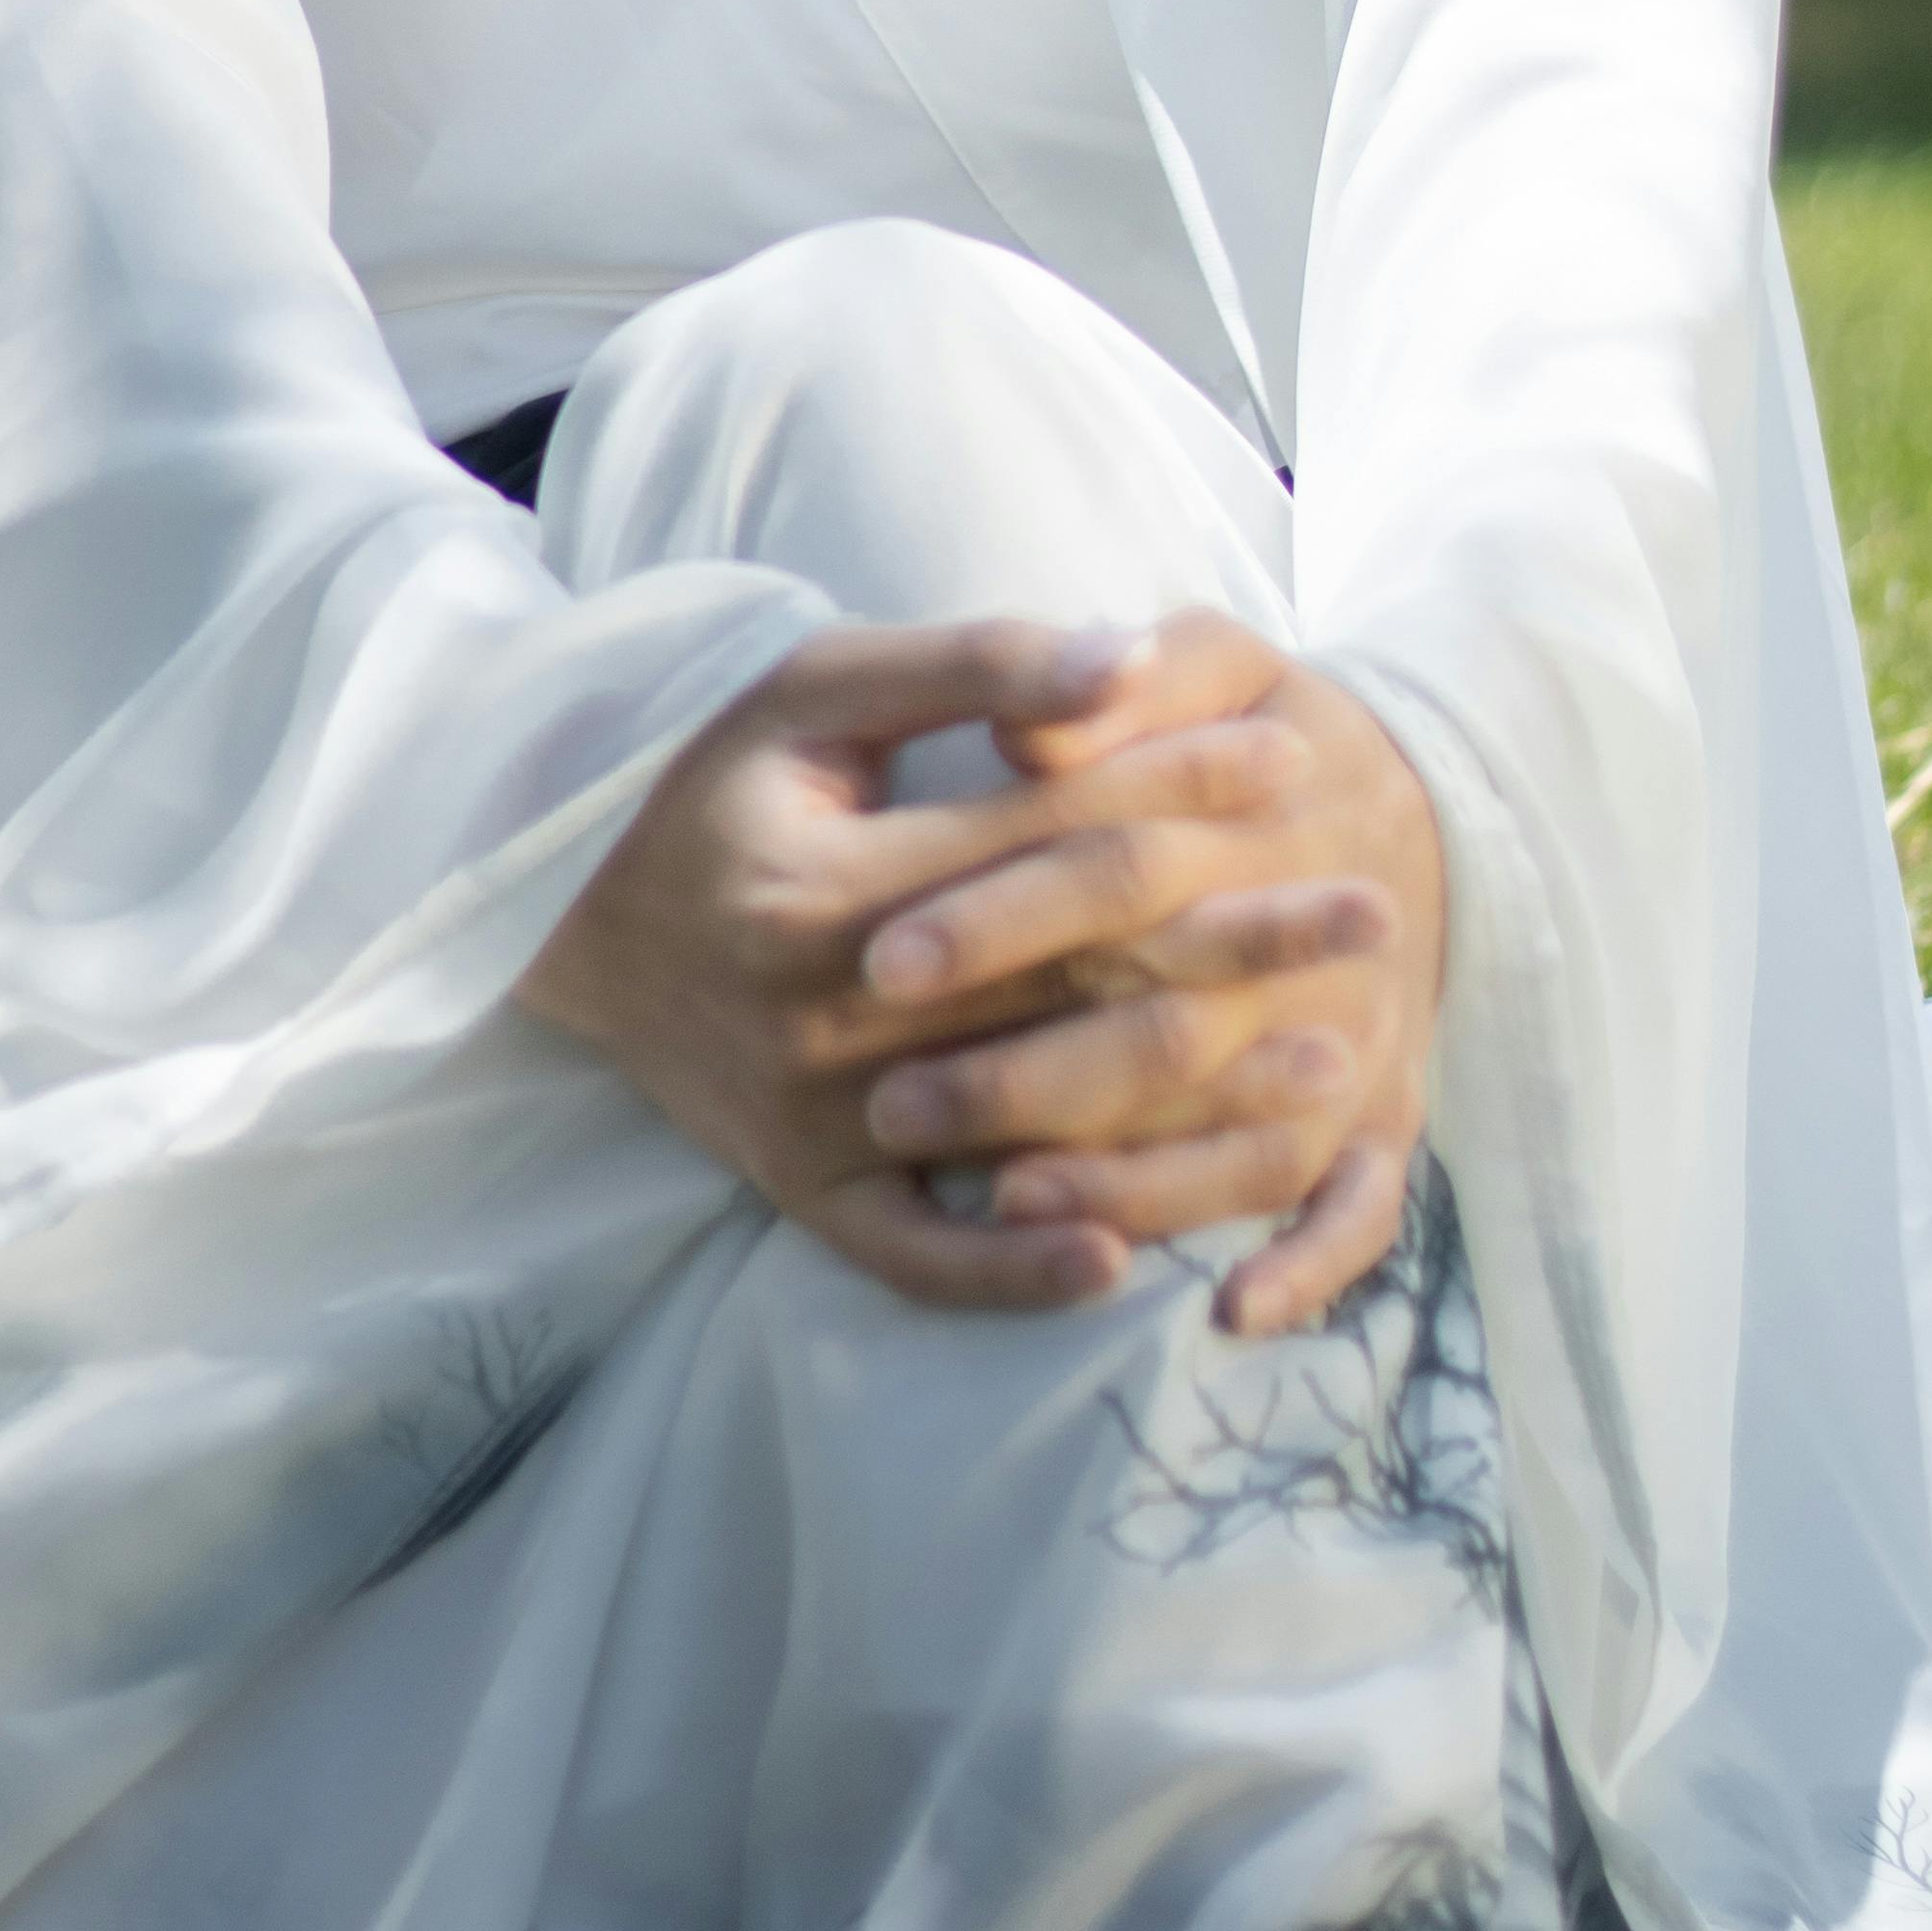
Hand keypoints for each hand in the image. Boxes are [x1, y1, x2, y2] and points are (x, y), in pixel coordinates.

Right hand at [516, 611, 1439, 1337]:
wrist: (556, 910)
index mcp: (828, 880)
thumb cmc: (708, 774)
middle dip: (1234, 948)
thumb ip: (973, 668)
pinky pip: (915, 1258)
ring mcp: (810, 1123)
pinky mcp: (797, 1195)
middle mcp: (820, 1015)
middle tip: (1375, 916)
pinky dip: (1013, 1269)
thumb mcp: (817, 687)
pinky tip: (1123, 1262)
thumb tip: (1124, 660)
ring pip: (1028, 1131)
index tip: (1300, 756)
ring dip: (1189, 1112)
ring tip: (1334, 1073)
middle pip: (1070, 990)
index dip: (1181, 794)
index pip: (1048, 840)